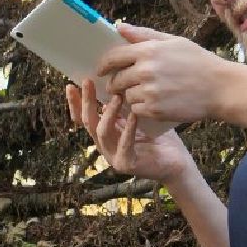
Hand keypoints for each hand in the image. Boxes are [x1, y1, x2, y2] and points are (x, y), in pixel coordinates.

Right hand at [65, 78, 196, 185]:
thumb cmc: (159, 138)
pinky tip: (134, 115)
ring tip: (116, 97)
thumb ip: (124, 108)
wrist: (176, 164)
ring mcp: (114, 156)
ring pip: (102, 132)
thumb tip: (113, 89)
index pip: (84, 118)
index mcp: (106, 134)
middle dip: (86, 101)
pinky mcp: (127, 164)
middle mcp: (106, 145)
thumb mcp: (137, 118)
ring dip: (108, 113)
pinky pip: (125, 144)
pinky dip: (129, 129)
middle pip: (89, 122)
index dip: (75, 103)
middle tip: (88, 82)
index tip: (71, 85)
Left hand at [97, 24, 225, 125]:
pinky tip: (153, 103)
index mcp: (149, 50)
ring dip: (130, 96)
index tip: (100, 70)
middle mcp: (146, 71)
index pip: (114, 57)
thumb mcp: (173, 41)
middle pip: (116, 80)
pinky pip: (135, 110)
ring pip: (125, 97)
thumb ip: (144, 35)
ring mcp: (150, 91)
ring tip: (146, 93)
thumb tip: (119, 27)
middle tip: (120, 86)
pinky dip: (140, 109)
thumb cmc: (198, 62)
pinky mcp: (155, 109)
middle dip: (116, 83)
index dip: (104, 65)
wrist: (220, 88)